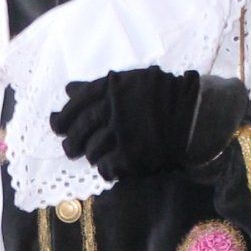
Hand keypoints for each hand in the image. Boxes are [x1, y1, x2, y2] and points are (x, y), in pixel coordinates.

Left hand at [52, 66, 211, 179]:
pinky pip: (106, 168)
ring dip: (91, 155)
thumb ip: (97, 86)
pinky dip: (105, 169)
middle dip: (72, 141)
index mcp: (111, 88)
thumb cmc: (160, 95)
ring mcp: (122, 133)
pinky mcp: (131, 155)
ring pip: (92, 150)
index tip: (57, 125)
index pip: (76, 104)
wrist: (194, 115)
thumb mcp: (129, 81)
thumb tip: (67, 90)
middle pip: (79, 130)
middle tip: (70, 148)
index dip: (63, 117)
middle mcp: (113, 109)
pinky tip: (109, 167)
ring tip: (94, 156)